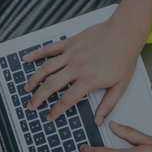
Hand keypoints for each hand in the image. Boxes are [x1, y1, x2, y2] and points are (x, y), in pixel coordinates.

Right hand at [22, 18, 144, 124]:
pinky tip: (27, 59)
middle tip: (31, 105)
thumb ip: (108, 104)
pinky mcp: (70, 42)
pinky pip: (49, 48)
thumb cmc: (124, 56)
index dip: (56, 111)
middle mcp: (76, 67)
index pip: (66, 100)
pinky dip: (36, 53)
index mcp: (88, 80)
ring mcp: (71, 54)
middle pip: (50, 85)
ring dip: (34, 79)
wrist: (124, 32)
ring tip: (27, 88)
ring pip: (46, 68)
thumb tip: (99, 119)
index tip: (49, 116)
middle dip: (38, 98)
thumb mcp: (120, 85)